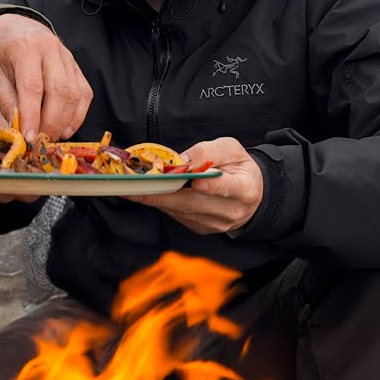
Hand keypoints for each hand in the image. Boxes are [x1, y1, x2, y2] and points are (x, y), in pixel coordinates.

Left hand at [0, 14, 91, 141]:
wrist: (18, 28)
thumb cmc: (3, 53)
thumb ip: (7, 101)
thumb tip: (19, 129)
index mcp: (26, 48)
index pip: (32, 86)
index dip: (32, 115)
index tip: (29, 138)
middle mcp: (51, 49)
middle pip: (59, 91)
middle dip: (51, 122)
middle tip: (41, 142)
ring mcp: (68, 57)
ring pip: (75, 94)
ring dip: (65, 122)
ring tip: (51, 138)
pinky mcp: (77, 66)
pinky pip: (85, 93)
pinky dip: (78, 115)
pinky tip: (66, 129)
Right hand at [0, 102, 39, 202]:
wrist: (10, 118)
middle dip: (2, 187)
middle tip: (8, 176)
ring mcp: (12, 180)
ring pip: (16, 193)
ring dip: (21, 185)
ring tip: (26, 174)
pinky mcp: (30, 177)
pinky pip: (34, 186)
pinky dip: (38, 181)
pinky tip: (40, 171)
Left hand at [123, 137, 262, 233]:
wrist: (249, 195)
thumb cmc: (238, 168)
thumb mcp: (231, 150)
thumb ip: (208, 152)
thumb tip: (182, 161)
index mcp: (244, 189)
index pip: (226, 188)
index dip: (209, 185)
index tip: (195, 180)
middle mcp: (230, 211)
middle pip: (192, 203)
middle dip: (161, 194)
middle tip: (136, 186)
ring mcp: (214, 224)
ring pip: (180, 211)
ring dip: (153, 199)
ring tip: (130, 187)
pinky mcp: (201, 228)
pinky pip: (177, 215)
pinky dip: (160, 203)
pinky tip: (144, 193)